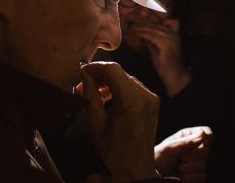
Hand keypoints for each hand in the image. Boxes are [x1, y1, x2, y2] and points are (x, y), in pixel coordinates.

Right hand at [80, 62, 159, 181]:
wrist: (136, 168)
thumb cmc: (114, 151)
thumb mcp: (96, 124)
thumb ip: (90, 96)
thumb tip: (85, 74)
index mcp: (133, 102)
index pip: (113, 70)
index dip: (95, 67)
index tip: (81, 71)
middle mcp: (146, 96)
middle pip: (120, 72)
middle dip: (100, 75)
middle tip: (83, 86)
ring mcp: (152, 97)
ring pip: (126, 78)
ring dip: (108, 82)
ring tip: (93, 94)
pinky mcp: (153, 100)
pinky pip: (133, 86)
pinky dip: (118, 88)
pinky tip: (107, 99)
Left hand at [132, 19, 191, 96]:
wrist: (173, 76)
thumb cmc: (165, 65)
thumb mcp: (156, 49)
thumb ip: (151, 41)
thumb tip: (141, 34)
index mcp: (174, 35)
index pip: (167, 21)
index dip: (155, 21)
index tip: (142, 23)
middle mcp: (174, 35)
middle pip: (158, 24)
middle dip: (144, 24)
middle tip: (133, 25)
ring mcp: (172, 39)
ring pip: (154, 29)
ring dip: (142, 28)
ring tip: (133, 29)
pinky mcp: (166, 44)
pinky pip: (152, 36)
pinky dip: (143, 34)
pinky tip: (136, 34)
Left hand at [154, 126, 212, 182]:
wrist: (155, 174)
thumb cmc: (158, 157)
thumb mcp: (168, 147)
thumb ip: (184, 142)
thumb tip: (202, 134)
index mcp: (189, 136)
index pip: (205, 132)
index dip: (206, 136)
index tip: (200, 141)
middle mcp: (195, 148)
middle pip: (206, 150)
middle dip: (192, 155)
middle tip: (180, 157)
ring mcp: (197, 162)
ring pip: (203, 164)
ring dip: (188, 167)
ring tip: (178, 167)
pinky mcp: (197, 176)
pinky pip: (201, 176)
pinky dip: (189, 177)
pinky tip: (181, 175)